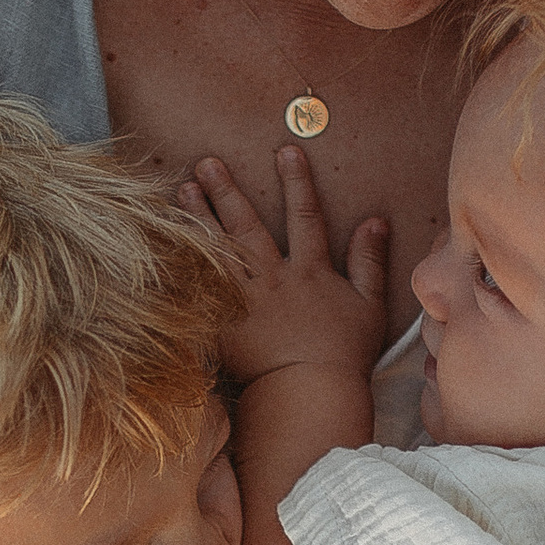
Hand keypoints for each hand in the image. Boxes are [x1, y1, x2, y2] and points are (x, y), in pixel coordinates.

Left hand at [181, 147, 386, 390]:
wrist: (309, 393)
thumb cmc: (344, 355)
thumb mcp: (370, 305)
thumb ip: (370, 261)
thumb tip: (375, 221)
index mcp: (310, 271)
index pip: (305, 216)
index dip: (297, 182)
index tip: (286, 151)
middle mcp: (273, 278)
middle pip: (247, 225)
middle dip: (227, 190)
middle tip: (208, 162)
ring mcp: (244, 301)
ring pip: (218, 250)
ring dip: (199, 218)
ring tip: (183, 189)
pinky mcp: (222, 324)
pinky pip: (199, 288)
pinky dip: (185, 265)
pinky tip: (169, 245)